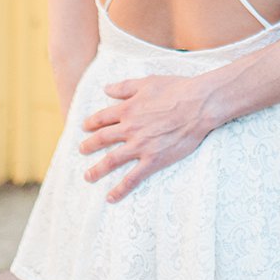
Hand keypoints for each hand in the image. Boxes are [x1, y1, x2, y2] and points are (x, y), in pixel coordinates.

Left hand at [80, 73, 215, 201]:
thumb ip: (124, 87)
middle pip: (102, 139)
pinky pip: (133, 178)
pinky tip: (111, 197)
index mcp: (128, 109)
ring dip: (97, 169)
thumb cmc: (176, 89)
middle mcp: (130, 128)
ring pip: (112, 160)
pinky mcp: (154, 160)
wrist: (198, 105)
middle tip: (81, 150)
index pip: (103, 118)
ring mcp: (140, 145)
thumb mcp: (147, 82)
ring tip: (88, 176)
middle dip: (89, 146)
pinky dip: (120, 189)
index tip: (85, 127)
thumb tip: (106, 89)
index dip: (91, 123)